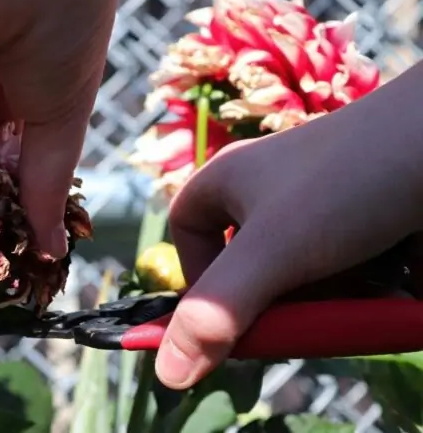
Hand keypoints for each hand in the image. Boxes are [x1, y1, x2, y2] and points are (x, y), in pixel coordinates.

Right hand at [155, 62, 422, 388]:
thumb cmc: (348, 184)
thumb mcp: (272, 252)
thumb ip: (217, 313)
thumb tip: (166, 373)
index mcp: (228, 182)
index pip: (188, 233)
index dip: (200, 280)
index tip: (229, 317)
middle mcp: (269, 191)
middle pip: (250, 268)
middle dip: (282, 300)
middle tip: (308, 318)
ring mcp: (322, 205)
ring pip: (304, 277)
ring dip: (331, 299)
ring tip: (364, 291)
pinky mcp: (367, 221)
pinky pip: (348, 270)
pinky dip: (364, 288)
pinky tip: (390, 283)